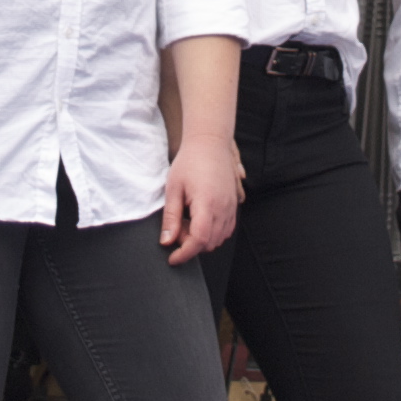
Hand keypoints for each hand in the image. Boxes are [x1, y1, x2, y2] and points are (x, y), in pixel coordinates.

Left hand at [161, 135, 242, 263]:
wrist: (210, 143)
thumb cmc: (188, 162)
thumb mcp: (173, 189)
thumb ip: (170, 218)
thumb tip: (166, 242)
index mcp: (206, 204)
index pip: (199, 241)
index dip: (184, 254)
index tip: (172, 258)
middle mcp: (223, 208)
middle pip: (209, 243)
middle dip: (190, 244)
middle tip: (175, 229)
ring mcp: (231, 207)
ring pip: (219, 238)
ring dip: (202, 239)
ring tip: (186, 220)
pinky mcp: (234, 204)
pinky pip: (227, 229)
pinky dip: (213, 232)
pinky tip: (198, 219)